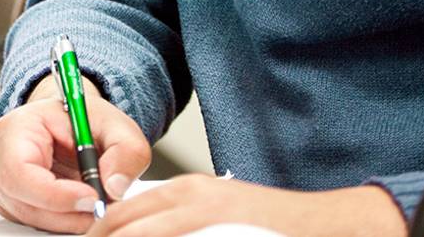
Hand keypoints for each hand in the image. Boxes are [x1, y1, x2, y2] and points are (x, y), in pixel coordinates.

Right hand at [0, 77, 151, 233]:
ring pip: (28, 217)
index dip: (56, 195)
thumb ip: (125, 151)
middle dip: (67, 212)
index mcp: (14, 128)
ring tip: (91, 200)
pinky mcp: (4, 201)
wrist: (64, 125)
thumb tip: (114, 187)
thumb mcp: (114, 125)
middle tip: (100, 206)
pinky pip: (30, 220)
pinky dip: (57, 219)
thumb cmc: (80, 122)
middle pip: (23, 202)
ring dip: (65, 218)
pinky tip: (74, 202)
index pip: (19, 171)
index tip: (93, 198)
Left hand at [84, 174, 406, 236]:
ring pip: (140, 234)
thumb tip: (132, 232)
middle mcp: (190, 199)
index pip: (123, 212)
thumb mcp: (217, 215)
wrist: (323, 227)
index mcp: (186, 191)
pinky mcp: (218, 230)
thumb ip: (177, 221)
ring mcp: (205, 217)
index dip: (100, 234)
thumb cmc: (273, 227)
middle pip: (123, 225)